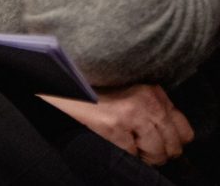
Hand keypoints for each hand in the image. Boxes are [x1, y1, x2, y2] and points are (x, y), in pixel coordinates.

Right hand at [43, 85, 193, 165]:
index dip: (171, 140)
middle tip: (139, 146)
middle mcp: (147, 100)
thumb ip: (151, 108)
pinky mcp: (114, 125)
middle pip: (173, 144)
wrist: (59, 88)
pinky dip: (122, 153)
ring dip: (142, 155)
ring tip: (125, 144)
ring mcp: (132, 112)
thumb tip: (170, 135)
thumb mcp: (130, 95)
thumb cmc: (93, 92)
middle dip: (157, 152)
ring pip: (156, 153)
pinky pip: (131, 154)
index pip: (183, 129)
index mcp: (152, 91)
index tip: (157, 141)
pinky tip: (111, 139)